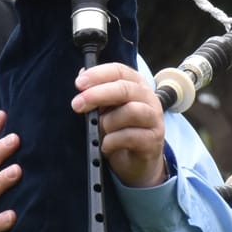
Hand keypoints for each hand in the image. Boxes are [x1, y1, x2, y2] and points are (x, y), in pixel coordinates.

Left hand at [72, 62, 167, 188]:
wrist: (136, 161)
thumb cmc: (120, 130)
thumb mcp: (106, 110)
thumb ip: (96, 93)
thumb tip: (81, 75)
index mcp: (136, 85)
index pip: (119, 71)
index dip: (98, 74)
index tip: (79, 83)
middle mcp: (148, 98)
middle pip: (125, 89)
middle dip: (97, 95)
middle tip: (77, 104)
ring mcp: (153, 119)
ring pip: (130, 112)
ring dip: (107, 122)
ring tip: (100, 131)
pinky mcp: (153, 140)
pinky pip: (130, 136)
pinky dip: (112, 141)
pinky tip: (106, 146)